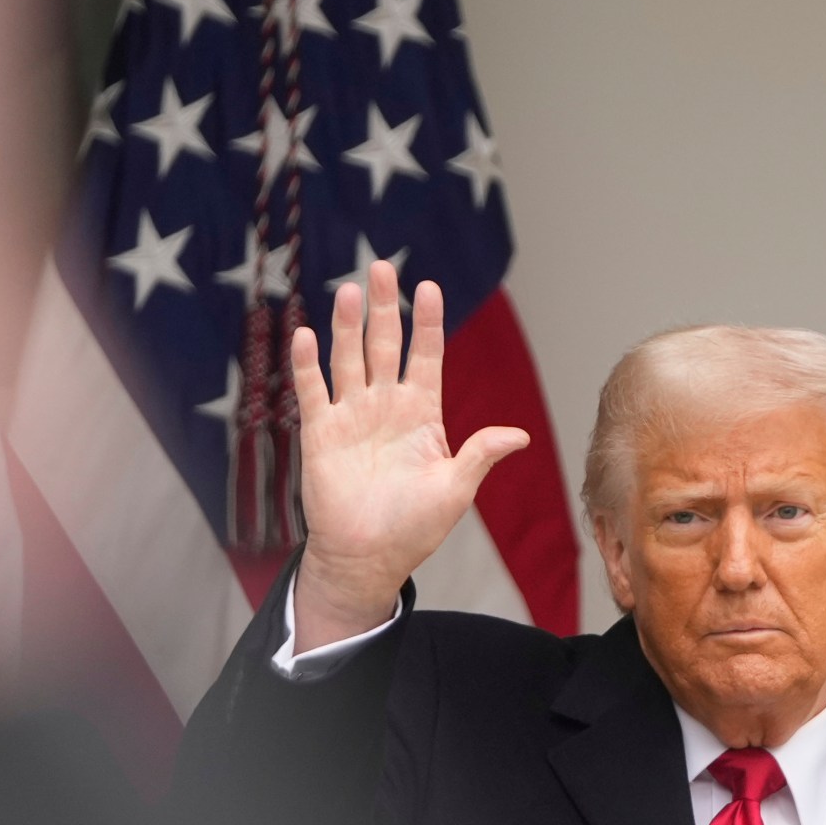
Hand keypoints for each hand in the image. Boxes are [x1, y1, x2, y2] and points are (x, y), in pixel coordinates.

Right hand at [288, 261, 529, 651]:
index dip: (427, 323)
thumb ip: (480, 455)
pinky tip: (306, 334)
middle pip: (384, 345)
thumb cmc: (414, 527)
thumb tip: (519, 436)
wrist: (368, 556)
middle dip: (384, 307)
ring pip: (348, 359)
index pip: (426, 357)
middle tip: (381, 267)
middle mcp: (385, 407)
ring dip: (347, 326)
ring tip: (349, 290)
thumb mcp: (455, 490)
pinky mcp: (320, 434)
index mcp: (421, 414)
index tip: (430, 289)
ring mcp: (352, 417)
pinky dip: (308, 364)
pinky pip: (313, 392)